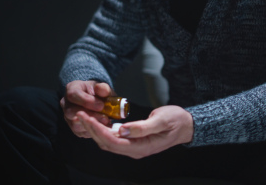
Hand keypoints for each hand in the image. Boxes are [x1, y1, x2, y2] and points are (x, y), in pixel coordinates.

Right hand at [60, 80, 114, 137]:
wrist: (97, 101)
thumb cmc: (98, 92)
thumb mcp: (102, 87)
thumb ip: (103, 88)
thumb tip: (102, 89)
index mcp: (71, 89)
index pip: (72, 95)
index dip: (86, 101)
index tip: (101, 106)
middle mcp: (66, 103)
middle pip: (71, 111)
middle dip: (89, 115)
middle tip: (105, 118)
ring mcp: (67, 117)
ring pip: (74, 124)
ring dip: (91, 125)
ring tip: (106, 123)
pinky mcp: (73, 128)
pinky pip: (79, 132)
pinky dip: (91, 131)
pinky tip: (102, 128)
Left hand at [77, 105, 193, 158]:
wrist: (186, 125)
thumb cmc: (175, 121)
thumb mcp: (161, 120)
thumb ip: (142, 127)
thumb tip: (122, 130)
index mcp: (141, 147)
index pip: (112, 141)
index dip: (97, 130)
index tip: (86, 117)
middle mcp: (135, 150)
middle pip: (106, 143)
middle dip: (91, 129)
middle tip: (79, 115)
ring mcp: (133, 147)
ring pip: (108, 142)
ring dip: (94, 130)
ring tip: (83, 117)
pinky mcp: (133, 141)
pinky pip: (113, 139)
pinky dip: (102, 130)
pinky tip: (96, 121)